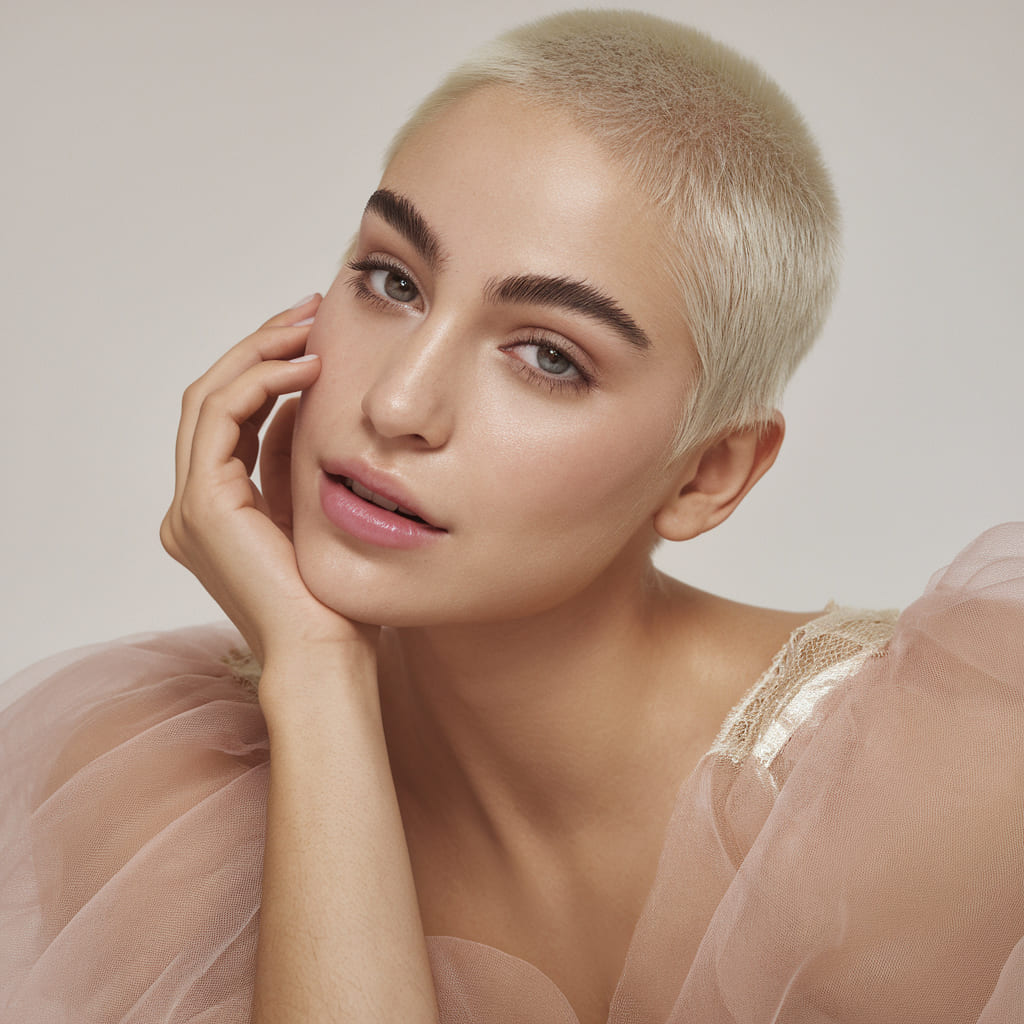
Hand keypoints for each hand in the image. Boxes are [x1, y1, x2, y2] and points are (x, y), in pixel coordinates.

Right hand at [160, 295, 374, 668]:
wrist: (327, 654)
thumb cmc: (335, 598)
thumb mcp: (313, 508)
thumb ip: (293, 460)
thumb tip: (300, 402)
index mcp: (217, 509)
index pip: (231, 417)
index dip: (266, 368)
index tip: (313, 336)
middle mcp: (193, 506)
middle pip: (213, 398)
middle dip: (260, 347)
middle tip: (308, 312)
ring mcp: (191, 507)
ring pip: (210, 398)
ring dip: (259, 354)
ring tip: (309, 326)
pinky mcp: (204, 506)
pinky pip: (223, 418)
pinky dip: (261, 382)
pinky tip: (306, 368)